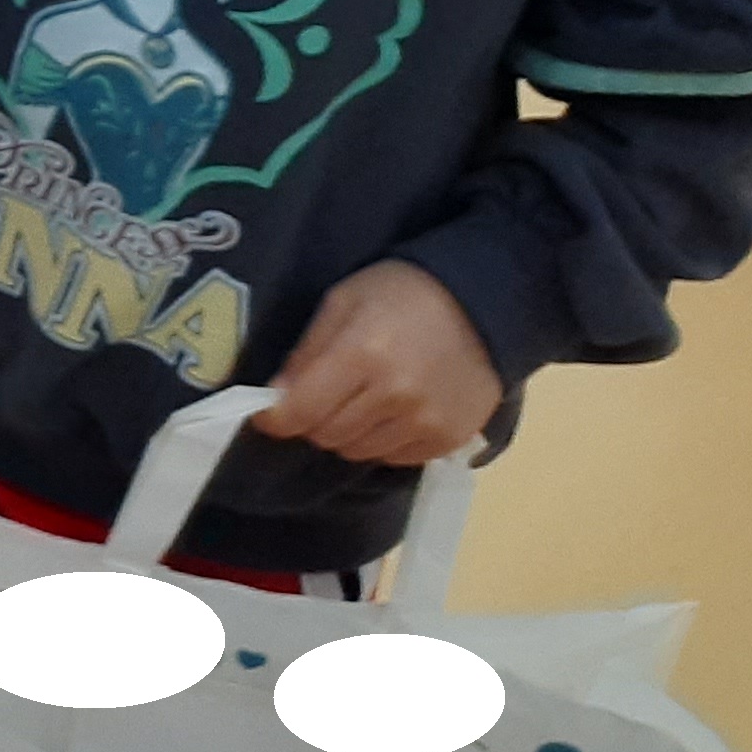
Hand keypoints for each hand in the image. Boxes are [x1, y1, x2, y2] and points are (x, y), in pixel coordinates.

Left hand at [257, 260, 501, 465]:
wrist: (485, 305)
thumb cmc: (403, 293)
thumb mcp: (343, 302)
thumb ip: (307, 352)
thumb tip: (276, 397)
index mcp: (362, 355)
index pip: (301, 411)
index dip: (275, 418)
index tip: (267, 413)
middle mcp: (394, 397)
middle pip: (327, 435)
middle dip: (314, 419)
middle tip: (324, 395)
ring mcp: (426, 423)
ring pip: (358, 452)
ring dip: (349, 432)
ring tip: (363, 399)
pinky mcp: (449, 440)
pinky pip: (394, 459)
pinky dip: (382, 441)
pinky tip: (393, 411)